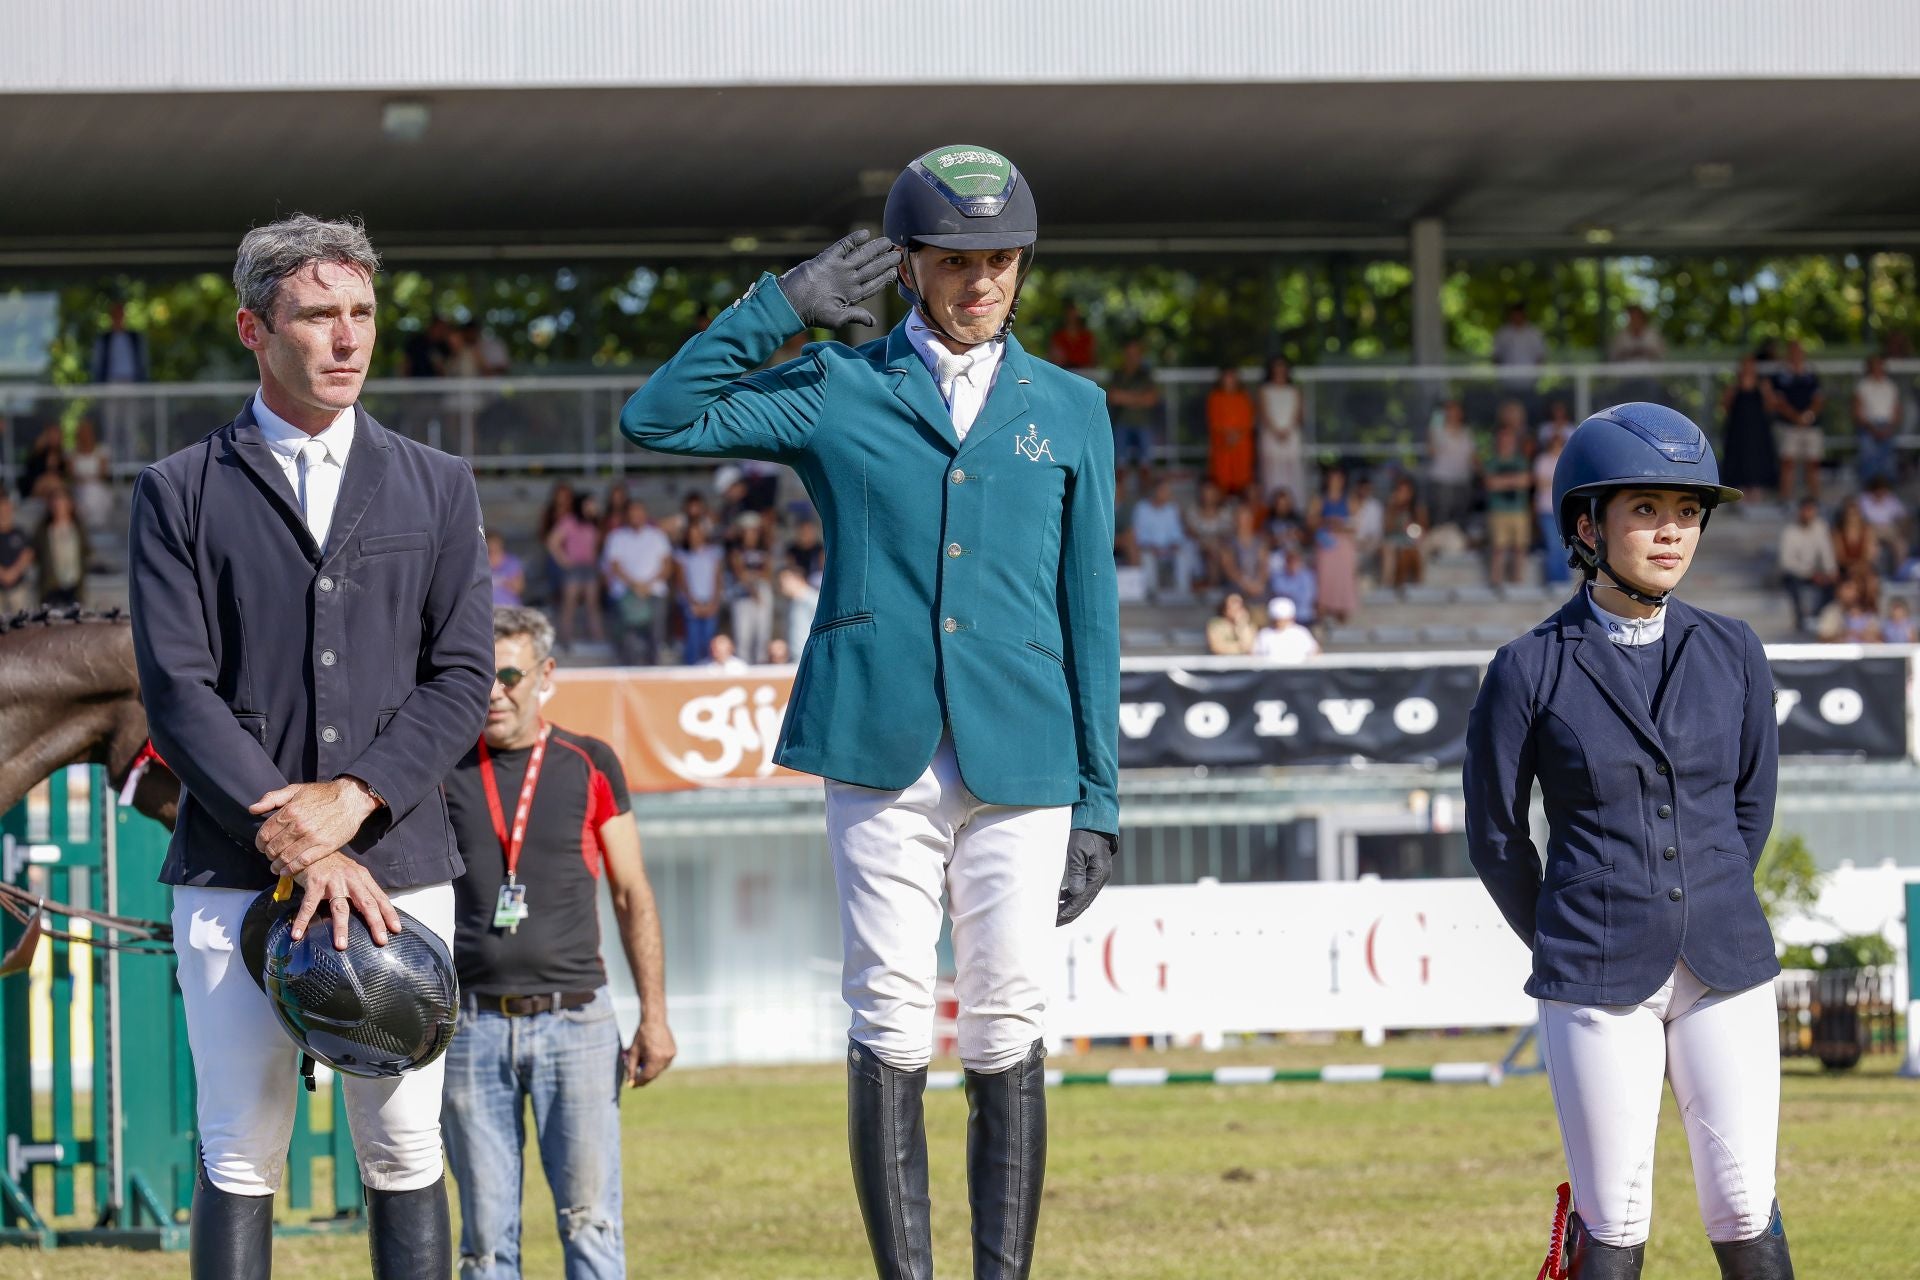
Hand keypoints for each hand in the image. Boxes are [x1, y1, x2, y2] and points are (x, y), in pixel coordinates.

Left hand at [251, 778, 380, 876]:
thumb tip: (252, 809)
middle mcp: (298, 825)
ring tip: (276, 867)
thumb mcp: (296, 790)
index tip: (262, 847)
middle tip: (271, 856)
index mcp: (289, 811)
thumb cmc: (323, 794)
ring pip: (286, 857)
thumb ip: (272, 798)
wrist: (351, 799)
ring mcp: (312, 837)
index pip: (265, 834)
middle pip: (273, 847)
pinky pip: (302, 862)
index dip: (260, 843)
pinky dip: (291, 869)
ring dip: (277, 865)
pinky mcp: (325, 847)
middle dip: (269, 854)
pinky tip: (287, 872)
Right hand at [290, 852, 401, 949]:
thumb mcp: (353, 874)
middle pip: (366, 903)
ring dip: (340, 927)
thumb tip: (375, 912)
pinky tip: (297, 934)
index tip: (396, 929)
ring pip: (339, 907)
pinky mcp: (314, 882)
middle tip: (381, 940)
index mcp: (363, 877)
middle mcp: (351, 878)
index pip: (380, 898)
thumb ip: (362, 890)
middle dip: (375, 923)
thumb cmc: (334, 865)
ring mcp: (333, 880)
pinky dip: (303, 920)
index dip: (389, 913)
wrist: (312, 847)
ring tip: (341, 945)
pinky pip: (309, 904)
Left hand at [624, 1018, 677, 1086]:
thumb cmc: (641, 1036)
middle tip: (636, 1077)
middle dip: (644, 1077)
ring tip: (643, 1061)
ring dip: (651, 1070)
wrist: (654, 1021)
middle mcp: (665, 1059)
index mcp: (654, 1058)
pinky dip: (657, 1063)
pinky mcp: (674, 1052)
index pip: (646, 1077)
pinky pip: (664, 1063)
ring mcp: (671, 1056)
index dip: (639, 1082)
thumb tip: (630, 1082)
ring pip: (659, 1070)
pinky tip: (652, 1055)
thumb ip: (631, 1068)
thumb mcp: (633, 1052)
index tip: (632, 1085)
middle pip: (654, 1075)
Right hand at [776, 230, 898, 328]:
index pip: (873, 284)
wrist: (793, 301)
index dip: (885, 278)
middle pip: (871, 268)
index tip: (895, 271)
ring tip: (887, 242)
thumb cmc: (813, 314)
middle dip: (884, 261)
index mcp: (852, 295)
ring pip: (861, 255)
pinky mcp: (828, 258)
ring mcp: (838, 268)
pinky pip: (843, 246)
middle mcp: (847, 280)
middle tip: (897, 253)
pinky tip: (865, 233)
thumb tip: (873, 322)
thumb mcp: (837, 319)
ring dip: (874, 248)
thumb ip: (856, 316)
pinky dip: (854, 239)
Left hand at [1057, 828, 1115, 925]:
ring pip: (1084, 897)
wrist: (1094, 819)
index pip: (1082, 899)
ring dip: (1070, 906)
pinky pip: (1083, 888)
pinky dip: (1071, 895)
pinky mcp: (1094, 871)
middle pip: (1084, 902)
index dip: (1068, 910)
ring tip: (1054, 913)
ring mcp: (1099, 875)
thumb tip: (1074, 893)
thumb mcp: (1077, 850)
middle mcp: (1101, 877)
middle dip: (1069, 913)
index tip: (1055, 919)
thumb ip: (1076, 871)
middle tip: (1052, 923)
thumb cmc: (1084, 832)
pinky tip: (1060, 897)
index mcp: (1099, 874)